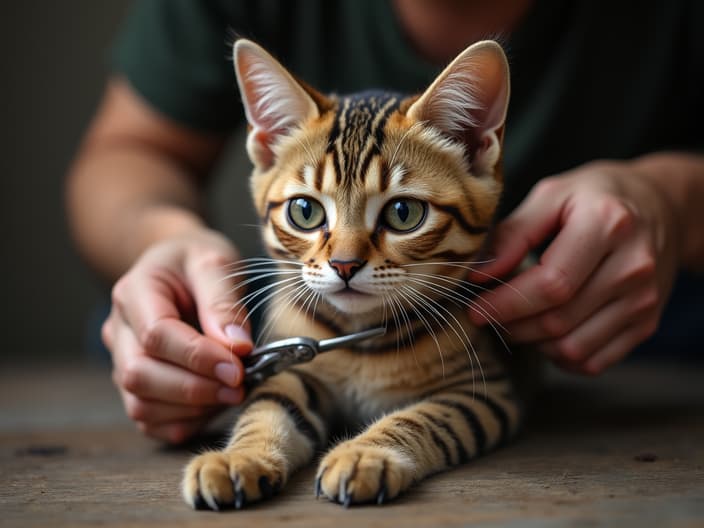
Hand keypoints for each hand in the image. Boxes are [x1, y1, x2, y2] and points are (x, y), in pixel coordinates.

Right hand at [102, 229, 251, 442]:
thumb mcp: (216, 263)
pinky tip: (214, 404)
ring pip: (140, 404)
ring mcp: (122, 360)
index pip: (156, 335)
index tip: (238, 366)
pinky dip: (183, 422)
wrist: (179, 265)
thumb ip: (225, 303)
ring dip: (191, 408)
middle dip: (194, 388)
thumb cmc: (198, 261)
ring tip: (232, 392)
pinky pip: (149, 420)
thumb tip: (237, 347)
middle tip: (240, 384)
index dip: (198, 357)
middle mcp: (119, 328)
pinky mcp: (136, 385)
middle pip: (139, 375)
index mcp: (134, 291)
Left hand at [469, 160, 679, 374]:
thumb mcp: (552, 195)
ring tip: (515, 320)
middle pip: (559, 320)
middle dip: (512, 325)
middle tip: (488, 314)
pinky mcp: (646, 324)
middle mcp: (633, 267)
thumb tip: (478, 275)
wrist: (663, 206)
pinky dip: (560, 357)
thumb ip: (512, 233)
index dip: (506, 303)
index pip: (551, 284)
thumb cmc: (596, 197)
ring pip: (573, 348)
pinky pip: (593, 362)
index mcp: (607, 225)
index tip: (475, 307)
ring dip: (533, 343)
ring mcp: (644, 300)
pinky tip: (546, 334)